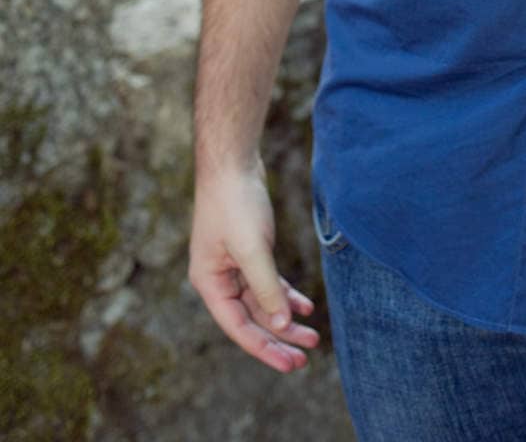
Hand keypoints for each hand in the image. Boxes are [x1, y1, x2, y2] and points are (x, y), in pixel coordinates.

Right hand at [188, 160, 320, 372]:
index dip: (265, 348)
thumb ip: (266, 287)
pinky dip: (286, 294)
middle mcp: (219, 280)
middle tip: (305, 358)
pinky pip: (268, 283)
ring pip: (262, 303)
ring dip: (286, 318)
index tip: (291, 364)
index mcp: (210, 284)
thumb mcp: (252, 248)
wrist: (233, 163)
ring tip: (312, 337)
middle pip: (251, 319)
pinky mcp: (249, 252)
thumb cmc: (235, 203)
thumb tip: (280, 323)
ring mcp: (234, 267)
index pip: (238, 327)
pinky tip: (305, 306)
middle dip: (279, 339)